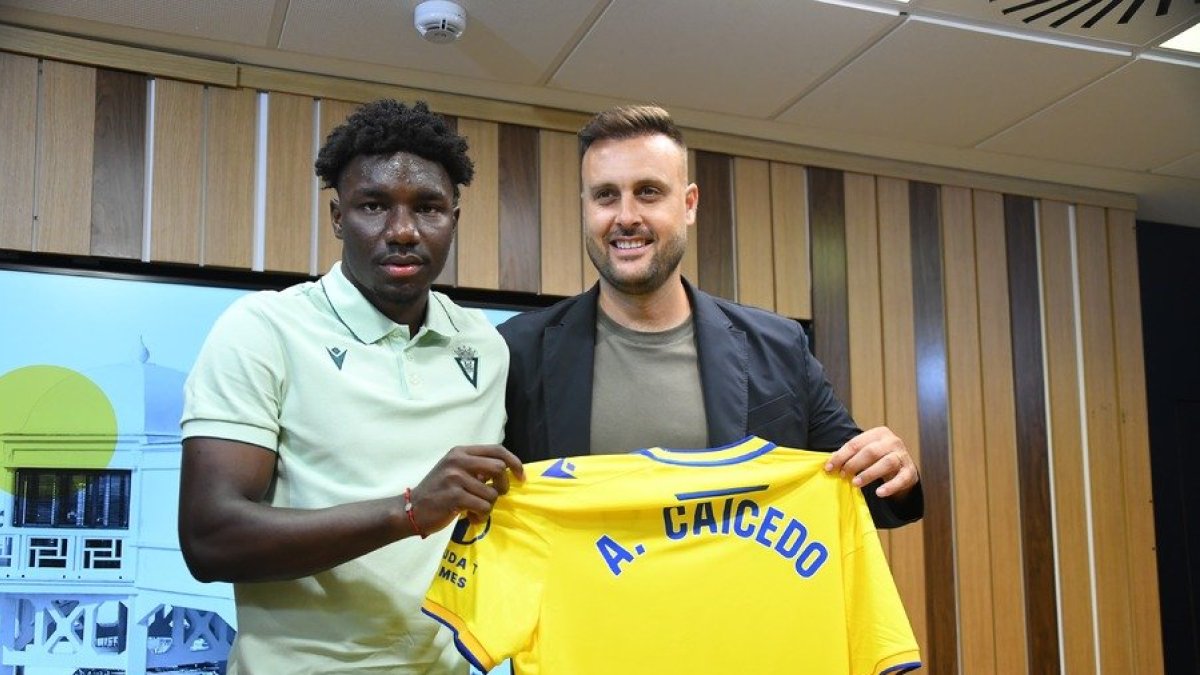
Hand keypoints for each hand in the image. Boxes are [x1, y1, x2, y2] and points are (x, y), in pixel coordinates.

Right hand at [408, 445, 523, 536]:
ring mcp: (455, 477)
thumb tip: (507, 471)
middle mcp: (458, 460)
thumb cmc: (438, 492)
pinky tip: (470, 517)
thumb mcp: (455, 471)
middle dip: (503, 486)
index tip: (521, 477)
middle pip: (499, 468)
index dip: (514, 462)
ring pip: (492, 493)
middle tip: (495, 496)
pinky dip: (481, 516)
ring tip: (475, 510)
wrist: (411, 509)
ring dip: (488, 506)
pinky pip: (483, 507)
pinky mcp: (454, 496)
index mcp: (461, 451)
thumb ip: (477, 468)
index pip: (497, 450)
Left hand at [824, 426, 918, 498]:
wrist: (902, 467)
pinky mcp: (910, 471)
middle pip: (871, 452)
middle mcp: (892, 441)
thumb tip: (828, 464)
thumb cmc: (878, 458)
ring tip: (855, 483)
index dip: (841, 456)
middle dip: (854, 464)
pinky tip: (879, 493)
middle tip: (843, 475)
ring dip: (868, 474)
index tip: (829, 468)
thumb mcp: (864, 452)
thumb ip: (849, 456)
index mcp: (878, 433)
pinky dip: (890, 487)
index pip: (856, 443)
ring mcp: (903, 456)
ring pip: (886, 463)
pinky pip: (901, 479)